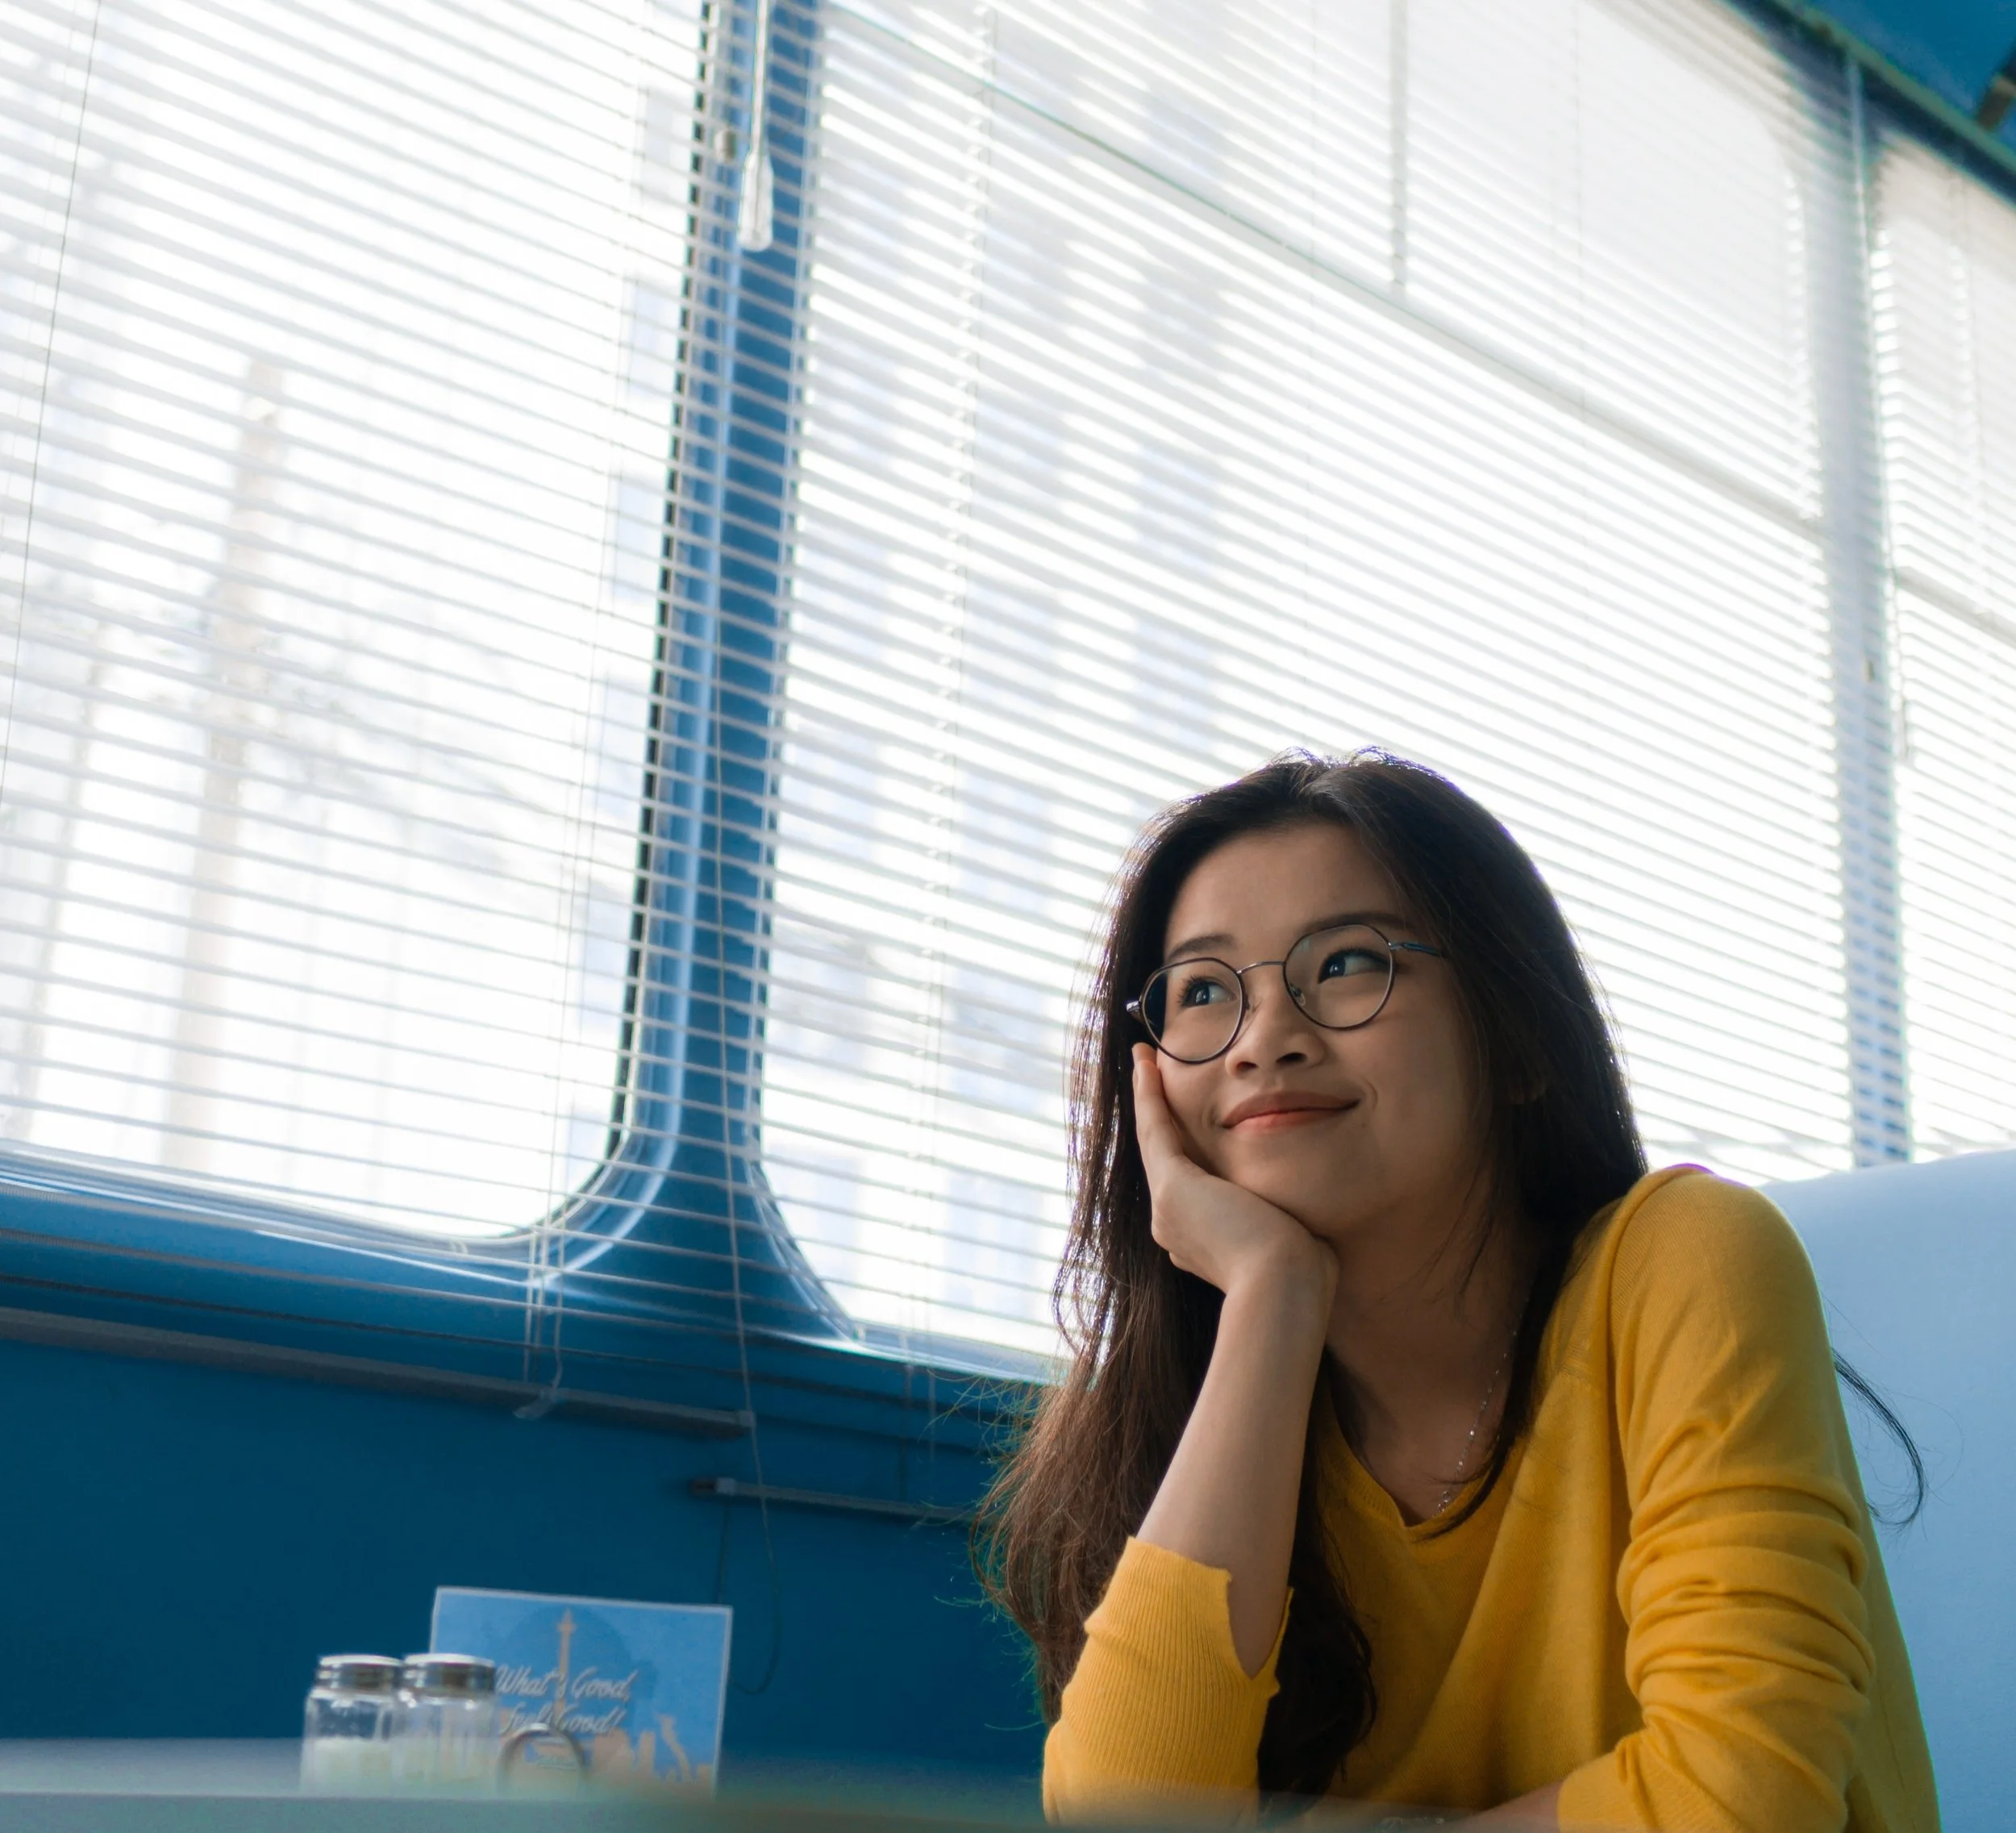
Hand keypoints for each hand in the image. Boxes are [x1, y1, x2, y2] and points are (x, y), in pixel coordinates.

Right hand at [1132, 1044, 1338, 1306]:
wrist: (1285, 1289)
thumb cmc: (1301, 1274)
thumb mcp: (1290, 1240)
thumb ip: (1283, 1222)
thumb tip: (1298, 1221)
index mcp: (1200, 1242)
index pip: (1189, 1183)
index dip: (1182, 1148)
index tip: (1183, 1124)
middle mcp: (1174, 1225)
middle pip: (1164, 1158)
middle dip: (1157, 1116)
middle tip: (1150, 1075)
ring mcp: (1168, 1209)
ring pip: (1154, 1142)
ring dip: (1147, 1098)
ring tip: (1143, 1061)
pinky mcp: (1173, 1189)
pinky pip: (1155, 1131)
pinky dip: (1149, 1095)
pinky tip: (1146, 1063)